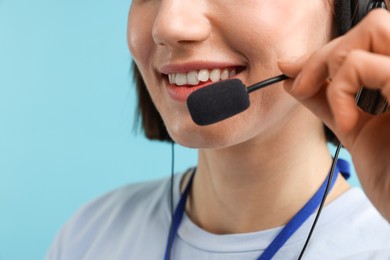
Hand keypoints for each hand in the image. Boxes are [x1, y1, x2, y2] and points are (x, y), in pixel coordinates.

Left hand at [278, 9, 389, 221]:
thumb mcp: (355, 129)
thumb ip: (328, 98)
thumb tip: (291, 74)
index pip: (372, 34)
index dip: (331, 48)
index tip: (295, 72)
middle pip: (374, 24)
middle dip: (327, 52)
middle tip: (301, 85)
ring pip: (373, 29)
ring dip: (330, 62)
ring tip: (322, 101)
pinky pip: (363, 65)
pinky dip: (340, 90)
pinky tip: (346, 123)